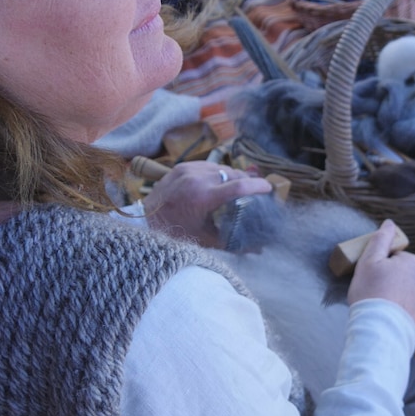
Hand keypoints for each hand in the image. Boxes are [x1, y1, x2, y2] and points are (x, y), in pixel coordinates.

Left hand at [142, 161, 271, 247]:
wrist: (146, 222)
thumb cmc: (176, 234)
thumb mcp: (207, 240)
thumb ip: (235, 243)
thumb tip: (259, 249)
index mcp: (203, 197)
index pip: (239, 186)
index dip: (258, 186)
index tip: (268, 188)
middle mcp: (196, 179)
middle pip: (233, 174)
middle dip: (247, 181)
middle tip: (255, 190)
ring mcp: (188, 170)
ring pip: (221, 168)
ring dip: (232, 176)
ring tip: (238, 187)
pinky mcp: (181, 166)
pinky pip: (207, 166)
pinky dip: (216, 173)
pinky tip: (219, 182)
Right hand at [347, 219, 414, 341]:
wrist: (380, 331)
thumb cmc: (370, 295)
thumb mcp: (367, 262)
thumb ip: (380, 240)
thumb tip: (389, 224)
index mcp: (413, 262)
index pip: (398, 261)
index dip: (384, 270)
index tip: (375, 281)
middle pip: (409, 277)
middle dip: (398, 283)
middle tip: (381, 296)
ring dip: (407, 299)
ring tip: (390, 311)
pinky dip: (414, 315)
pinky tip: (401, 320)